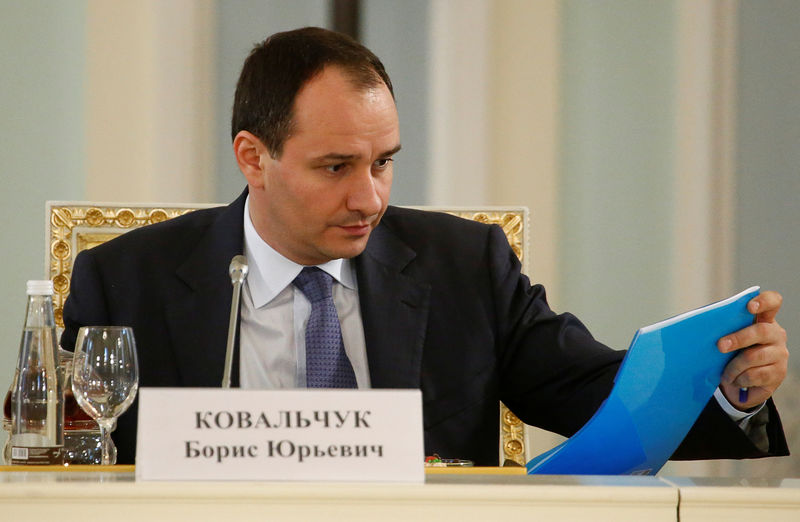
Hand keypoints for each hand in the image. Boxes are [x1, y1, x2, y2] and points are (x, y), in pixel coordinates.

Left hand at [718, 290, 787, 409]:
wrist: (741, 382)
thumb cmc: (732, 353)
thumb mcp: (728, 339)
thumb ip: (723, 329)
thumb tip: (702, 326)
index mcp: (764, 319)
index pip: (772, 302)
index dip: (763, 301)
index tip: (749, 306)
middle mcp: (776, 334)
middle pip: (761, 331)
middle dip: (738, 338)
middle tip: (720, 346)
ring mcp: (780, 354)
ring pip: (755, 356)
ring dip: (734, 367)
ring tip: (724, 374)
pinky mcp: (778, 374)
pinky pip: (755, 375)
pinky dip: (740, 379)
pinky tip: (734, 381)